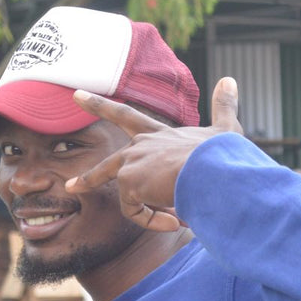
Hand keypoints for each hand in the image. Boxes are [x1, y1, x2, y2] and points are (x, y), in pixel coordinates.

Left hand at [65, 76, 243, 230]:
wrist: (213, 169)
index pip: (125, 116)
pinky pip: (136, 212)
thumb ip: (224, 105)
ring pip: (126, 198)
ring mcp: (131, 164)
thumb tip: (230, 78)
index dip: (100, 105)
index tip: (76, 95)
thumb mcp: (225, 128)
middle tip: (71, 187)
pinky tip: (178, 220)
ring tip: (178, 220)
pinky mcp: (129, 183)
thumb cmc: (221, 153)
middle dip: (87, 178)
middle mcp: (139, 147)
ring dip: (149, 215)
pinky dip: (156, 221)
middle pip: (108, 163)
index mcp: (157, 134)